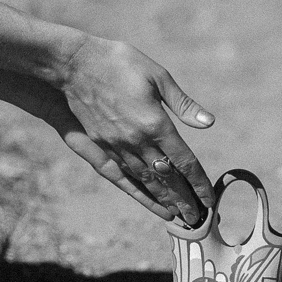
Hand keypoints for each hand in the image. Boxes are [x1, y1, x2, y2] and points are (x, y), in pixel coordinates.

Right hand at [51, 36, 216, 223]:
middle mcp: (137, 141)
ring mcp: (117, 147)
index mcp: (155, 123)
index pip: (184, 161)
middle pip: (167, 178)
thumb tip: (208, 123)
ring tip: (180, 216)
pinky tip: (152, 205)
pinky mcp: (101, 148)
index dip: (198, 182)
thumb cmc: (118, 63)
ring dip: (165, 200)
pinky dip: (140, 194)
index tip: (209, 198)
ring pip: (147, 182)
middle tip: (198, 218)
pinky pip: (124, 178)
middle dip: (184, 199)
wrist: (72, 66)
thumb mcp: (157, 75)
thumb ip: (183, 104)